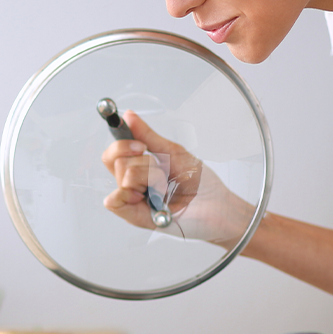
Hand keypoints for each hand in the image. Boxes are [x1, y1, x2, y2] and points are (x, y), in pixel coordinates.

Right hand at [100, 110, 253, 246]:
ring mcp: (133, 201)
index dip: (122, 143)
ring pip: (124, 177)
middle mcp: (133, 184)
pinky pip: (114, 202)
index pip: (113, 153)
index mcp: (140, 168)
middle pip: (116, 161)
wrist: (218, 206)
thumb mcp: (173, 152)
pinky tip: (150, 197)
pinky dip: (130, 194)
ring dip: (150, 178)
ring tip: (165, 189)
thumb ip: (148, 136)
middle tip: (162, 172)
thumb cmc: (201, 183)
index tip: (140, 145)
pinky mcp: (136, 217)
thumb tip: (129, 116)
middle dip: (144, 162)